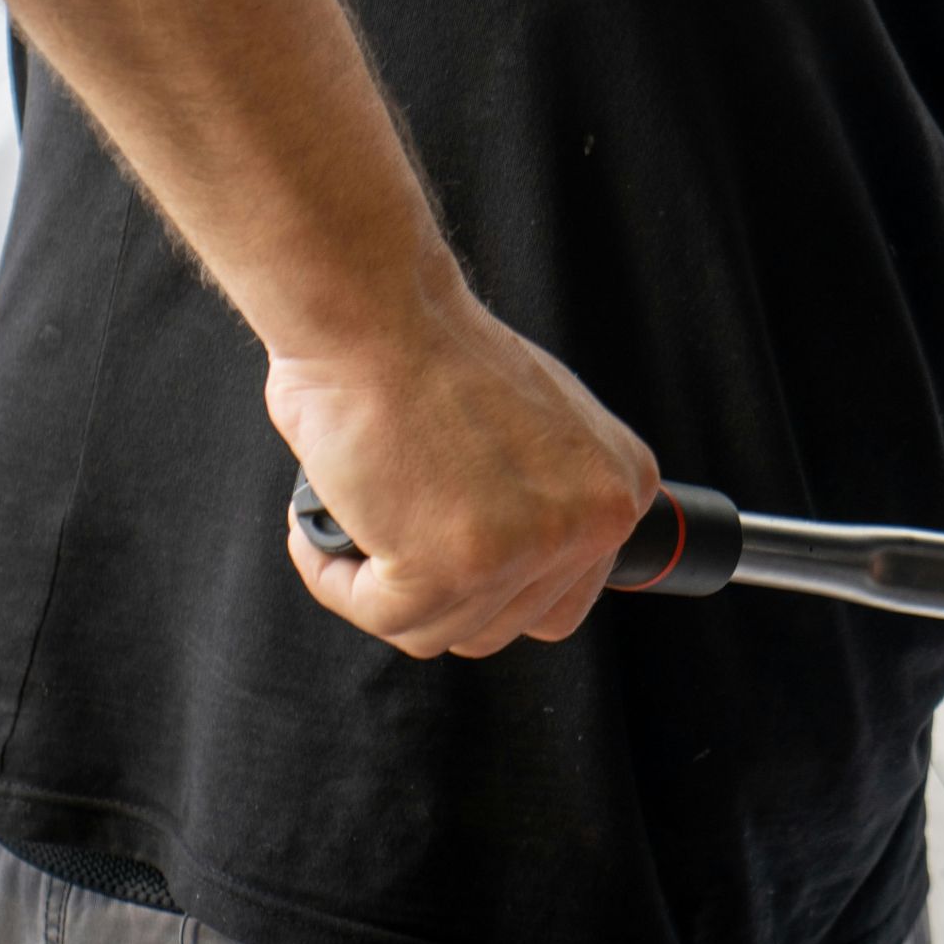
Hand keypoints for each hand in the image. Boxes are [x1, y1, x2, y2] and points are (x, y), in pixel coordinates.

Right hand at [267, 277, 658, 658]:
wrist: (380, 312)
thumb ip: (545, 493)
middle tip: (393, 535)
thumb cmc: (434, 352)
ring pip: (442, 631)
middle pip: (505, 625)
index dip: (493, 587)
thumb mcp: (538, 424)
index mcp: (623, 489)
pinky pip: (384, 618)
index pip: (564, 598)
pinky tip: (319, 533)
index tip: (449, 558)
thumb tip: (516, 561)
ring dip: (383, 590)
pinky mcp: (454, 568)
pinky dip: (336, 581)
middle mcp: (595, 524)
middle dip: (439, 594)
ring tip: (357, 519)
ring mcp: (528, 550)